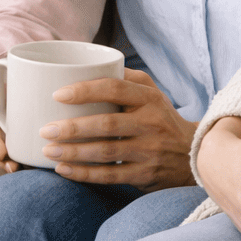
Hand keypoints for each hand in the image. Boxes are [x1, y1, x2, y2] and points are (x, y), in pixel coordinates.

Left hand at [36, 70, 196, 188]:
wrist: (195, 154)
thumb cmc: (161, 117)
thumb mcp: (151, 92)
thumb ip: (125, 78)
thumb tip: (88, 64)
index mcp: (148, 98)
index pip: (114, 89)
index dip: (84, 91)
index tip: (57, 95)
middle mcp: (151, 123)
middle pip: (106, 124)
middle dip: (72, 128)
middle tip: (45, 130)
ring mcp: (149, 150)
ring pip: (106, 152)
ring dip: (74, 152)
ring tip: (48, 150)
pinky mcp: (145, 175)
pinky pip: (110, 175)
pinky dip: (84, 174)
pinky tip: (63, 169)